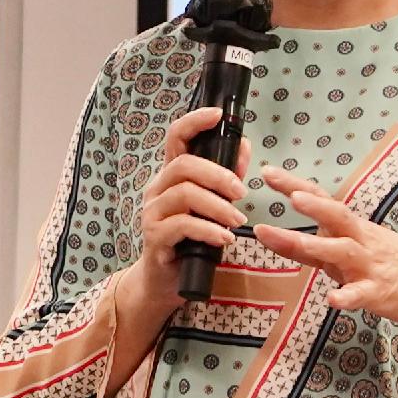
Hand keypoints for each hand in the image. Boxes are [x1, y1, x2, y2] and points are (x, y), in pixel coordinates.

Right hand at [126, 103, 247, 298]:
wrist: (164, 282)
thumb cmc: (190, 241)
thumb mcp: (212, 206)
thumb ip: (226, 178)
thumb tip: (244, 147)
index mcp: (171, 176)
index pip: (175, 138)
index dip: (194, 121)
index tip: (218, 115)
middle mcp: (158, 190)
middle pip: (184, 165)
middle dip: (218, 175)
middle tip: (242, 193)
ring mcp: (153, 213)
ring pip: (185, 194)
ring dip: (217, 206)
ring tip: (238, 222)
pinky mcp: (155, 237)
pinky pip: (182, 225)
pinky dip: (208, 230)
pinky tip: (225, 239)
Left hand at [253, 167, 397, 357]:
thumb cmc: (388, 261)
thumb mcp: (352, 247)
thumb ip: (315, 247)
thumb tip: (279, 238)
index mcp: (351, 227)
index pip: (322, 200)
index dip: (295, 186)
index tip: (267, 172)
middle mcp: (359, 241)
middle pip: (337, 216)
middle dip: (314, 206)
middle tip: (292, 197)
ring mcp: (369, 266)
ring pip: (343, 252)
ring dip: (319, 245)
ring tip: (298, 241)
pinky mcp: (378, 292)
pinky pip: (361, 294)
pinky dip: (347, 296)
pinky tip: (333, 299)